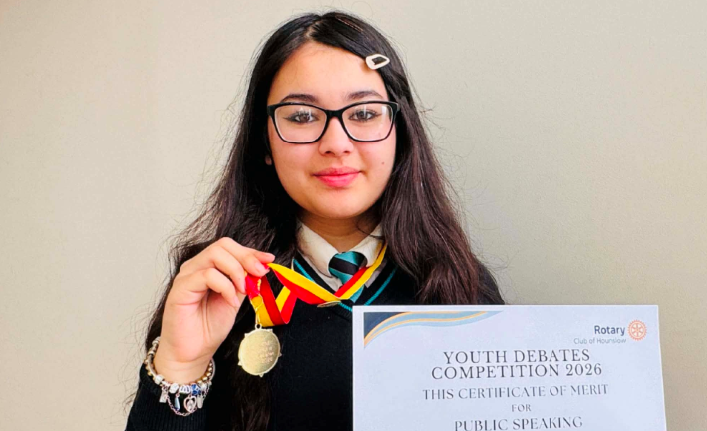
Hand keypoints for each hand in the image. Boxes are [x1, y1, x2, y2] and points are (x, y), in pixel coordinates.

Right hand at [153, 237, 274, 381]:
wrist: (192, 353)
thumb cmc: (209, 328)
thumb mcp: (235, 299)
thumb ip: (244, 282)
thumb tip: (261, 267)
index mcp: (207, 267)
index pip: (229, 247)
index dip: (251, 251)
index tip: (269, 259)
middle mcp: (195, 267)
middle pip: (222, 245)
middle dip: (246, 257)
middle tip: (260, 273)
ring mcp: (186, 276)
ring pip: (215, 255)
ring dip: (237, 270)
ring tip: (244, 290)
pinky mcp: (180, 288)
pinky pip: (207, 275)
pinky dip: (225, 286)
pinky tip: (230, 301)